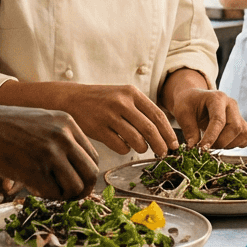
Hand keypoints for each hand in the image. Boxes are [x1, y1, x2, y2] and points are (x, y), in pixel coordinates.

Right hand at [0, 106, 98, 200]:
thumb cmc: (4, 125)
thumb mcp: (40, 119)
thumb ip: (60, 136)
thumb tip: (74, 162)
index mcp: (67, 123)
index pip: (92, 157)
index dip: (85, 174)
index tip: (74, 181)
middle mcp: (63, 137)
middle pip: (91, 174)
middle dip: (82, 190)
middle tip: (68, 196)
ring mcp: (50, 153)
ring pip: (76, 187)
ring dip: (65, 196)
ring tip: (49, 191)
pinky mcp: (35, 170)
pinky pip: (54, 194)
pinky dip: (47, 197)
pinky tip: (34, 188)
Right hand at [53, 83, 178, 157]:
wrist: (72, 98)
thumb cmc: (102, 100)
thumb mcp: (122, 95)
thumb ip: (141, 109)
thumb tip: (163, 131)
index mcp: (131, 93)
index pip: (157, 115)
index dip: (168, 132)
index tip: (174, 144)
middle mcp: (121, 103)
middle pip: (150, 129)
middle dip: (160, 145)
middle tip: (164, 153)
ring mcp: (109, 116)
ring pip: (136, 140)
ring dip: (143, 148)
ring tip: (142, 148)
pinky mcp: (98, 129)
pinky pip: (120, 146)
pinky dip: (126, 149)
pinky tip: (123, 145)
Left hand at [169, 87, 246, 148]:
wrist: (196, 99)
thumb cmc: (189, 104)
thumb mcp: (182, 113)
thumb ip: (188, 129)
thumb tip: (193, 147)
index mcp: (217, 98)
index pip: (218, 119)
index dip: (212, 136)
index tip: (202, 149)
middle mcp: (231, 104)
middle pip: (235, 127)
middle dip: (220, 142)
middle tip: (206, 148)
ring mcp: (239, 113)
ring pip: (243, 133)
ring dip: (229, 144)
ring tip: (214, 143)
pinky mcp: (243, 123)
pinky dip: (238, 144)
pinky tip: (225, 143)